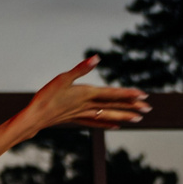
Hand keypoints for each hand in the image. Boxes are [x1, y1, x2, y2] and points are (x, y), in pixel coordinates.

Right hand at [1, 56, 149, 146]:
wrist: (34, 117)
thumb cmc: (46, 96)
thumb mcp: (62, 78)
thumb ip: (81, 69)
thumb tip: (96, 58)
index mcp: (86, 94)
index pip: (112, 93)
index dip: (128, 94)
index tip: (143, 95)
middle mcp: (87, 105)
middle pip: (113, 106)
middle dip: (131, 107)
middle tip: (148, 109)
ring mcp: (82, 114)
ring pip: (107, 115)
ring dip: (123, 116)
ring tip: (138, 118)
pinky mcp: (76, 118)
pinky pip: (96, 122)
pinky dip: (108, 123)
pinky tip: (116, 125)